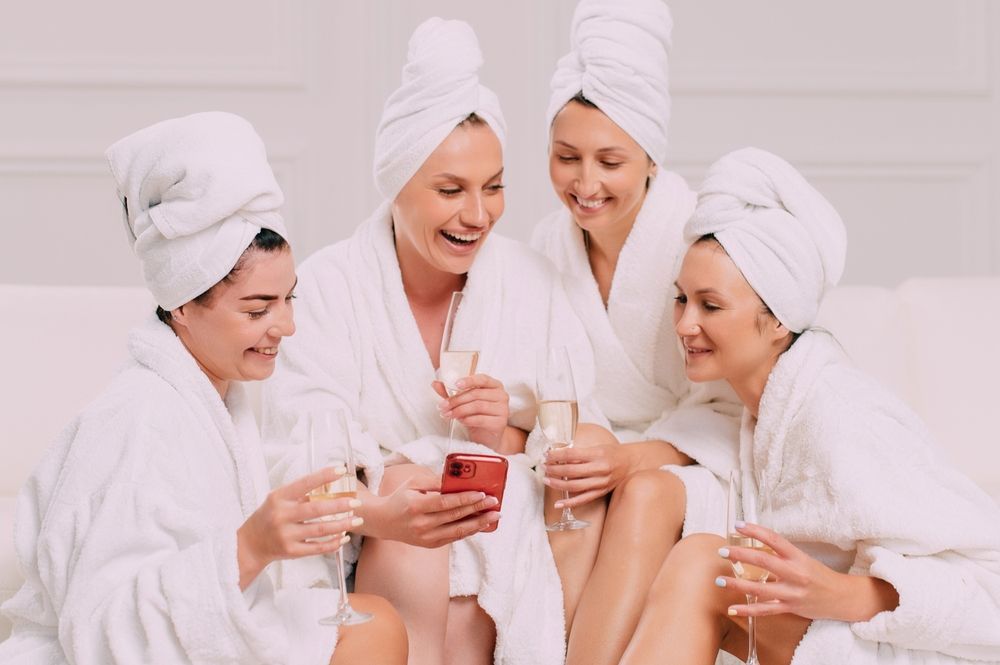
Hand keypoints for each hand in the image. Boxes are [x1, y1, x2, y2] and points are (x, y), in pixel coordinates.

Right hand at [237, 467, 359, 588]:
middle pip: (315, 509)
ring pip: (320, 530)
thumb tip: (328, 481)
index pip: (304, 483)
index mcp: (279, 497)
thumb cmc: (268, 516)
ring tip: (357, 520)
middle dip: (339, 505)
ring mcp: (286, 535)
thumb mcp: (277, 499)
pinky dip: (333, 543)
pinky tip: (344, 537)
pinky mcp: (291, 551)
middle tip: (357, 502)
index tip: (341, 470)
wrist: (250, 544)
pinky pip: (317, 548)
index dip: (324, 476)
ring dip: (342, 525)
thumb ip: (299, 493)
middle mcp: (281, 515)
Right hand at [362, 471, 499, 547]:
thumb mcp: (413, 483)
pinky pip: (453, 538)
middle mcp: (421, 524)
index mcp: (416, 506)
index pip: (445, 503)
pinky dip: (468, 531)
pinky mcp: (430, 544)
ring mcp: (426, 537)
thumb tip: (457, 479)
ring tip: (494, 515)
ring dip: (478, 523)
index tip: (482, 493)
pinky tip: (481, 524)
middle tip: (494, 502)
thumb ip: (435, 481)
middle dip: (478, 509)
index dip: (465, 499)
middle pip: (455, 517)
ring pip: (457, 531)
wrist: (384, 521)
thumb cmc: (400, 498)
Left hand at [433, 373, 508, 449]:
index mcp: (495, 386)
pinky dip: (467, 419)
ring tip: (449, 414)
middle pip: (476, 394)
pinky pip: (480, 419)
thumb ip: (451, 392)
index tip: (455, 384)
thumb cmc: (477, 416)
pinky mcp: (500, 423)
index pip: (483, 379)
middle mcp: (501, 395)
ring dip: (459, 410)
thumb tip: (435, 383)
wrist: (488, 437)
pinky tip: (460, 421)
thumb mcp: (464, 402)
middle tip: (443, 405)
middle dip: (457, 400)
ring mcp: (503, 409)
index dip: (469, 380)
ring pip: (477, 406)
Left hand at [543, 442, 630, 507]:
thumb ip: (580, 453)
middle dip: (554, 469)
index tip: (546, 456)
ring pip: (575, 486)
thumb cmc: (613, 453)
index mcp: (597, 454)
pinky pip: (583, 499)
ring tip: (546, 480)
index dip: (556, 456)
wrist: (632, 464)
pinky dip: (569, 503)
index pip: (571, 454)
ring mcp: (600, 482)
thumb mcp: (597, 448)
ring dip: (558, 484)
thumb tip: (558, 456)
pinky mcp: (601, 492)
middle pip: (571, 471)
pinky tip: (558, 504)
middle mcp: (599, 469)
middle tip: (544, 467)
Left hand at [716, 522, 898, 621]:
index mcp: (798, 557)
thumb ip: (781, 554)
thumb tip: (754, 545)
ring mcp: (792, 593)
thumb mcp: (803, 559)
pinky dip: (747, 610)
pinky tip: (732, 608)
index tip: (738, 525)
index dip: (755, 531)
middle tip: (722, 551)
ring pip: (760, 589)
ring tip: (720, 580)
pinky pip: (765, 610)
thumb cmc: (819, 575)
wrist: (842, 598)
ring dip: (737, 584)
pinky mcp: (790, 608)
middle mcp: (795, 574)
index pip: (774, 540)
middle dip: (740, 555)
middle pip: (763, 562)